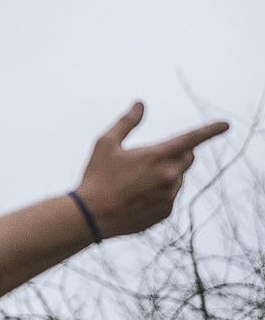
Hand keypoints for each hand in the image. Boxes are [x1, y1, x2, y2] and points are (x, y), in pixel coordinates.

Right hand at [74, 103, 228, 238]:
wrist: (93, 215)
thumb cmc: (97, 175)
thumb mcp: (106, 143)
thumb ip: (127, 122)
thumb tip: (141, 104)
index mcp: (155, 157)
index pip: (190, 140)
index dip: (209, 130)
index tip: (226, 124)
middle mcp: (169, 177)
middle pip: (187, 158)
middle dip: (177, 152)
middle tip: (150, 155)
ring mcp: (169, 196)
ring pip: (178, 177)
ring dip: (166, 172)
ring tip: (135, 179)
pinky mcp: (166, 212)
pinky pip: (170, 195)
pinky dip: (159, 190)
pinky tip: (136, 194)